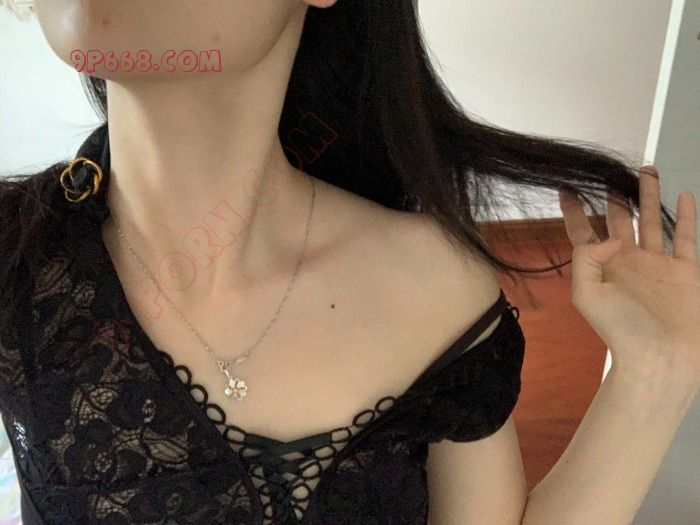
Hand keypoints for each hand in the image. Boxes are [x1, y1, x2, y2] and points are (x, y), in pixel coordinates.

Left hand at [558, 166, 698, 385]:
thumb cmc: (620, 328)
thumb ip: (587, 259)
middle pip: (617, 219)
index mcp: (601, 266)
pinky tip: (684, 196)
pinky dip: (686, 216)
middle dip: (612, 196)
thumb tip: (610, 237)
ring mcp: (657, 264)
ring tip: (645, 169)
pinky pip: (686, 237)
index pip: (582, 232)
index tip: (564, 187)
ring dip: (648, 196)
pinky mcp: (685, 271)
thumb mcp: (587, 294)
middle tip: (607, 171)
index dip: (574, 211)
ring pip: (651, 221)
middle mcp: (627, 260)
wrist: (661, 357)